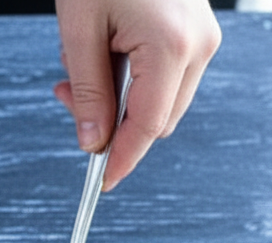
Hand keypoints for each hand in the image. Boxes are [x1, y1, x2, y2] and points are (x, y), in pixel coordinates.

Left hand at [53, 0, 220, 189]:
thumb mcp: (80, 30)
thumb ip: (88, 92)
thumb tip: (93, 144)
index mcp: (172, 46)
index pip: (148, 127)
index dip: (122, 160)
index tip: (100, 184)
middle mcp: (199, 45)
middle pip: (158, 121)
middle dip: (112, 123)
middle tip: (67, 94)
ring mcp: (203, 37)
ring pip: (162, 102)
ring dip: (120, 99)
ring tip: (82, 61)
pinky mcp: (197, 30)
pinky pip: (167, 77)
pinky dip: (133, 79)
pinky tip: (105, 51)